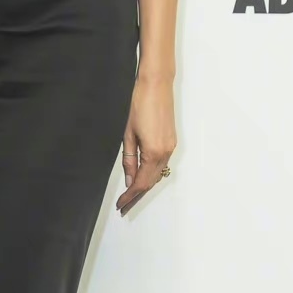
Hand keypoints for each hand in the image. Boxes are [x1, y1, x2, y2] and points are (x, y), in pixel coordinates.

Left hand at [116, 74, 175, 214]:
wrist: (156, 86)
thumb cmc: (140, 104)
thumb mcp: (128, 134)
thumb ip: (129, 159)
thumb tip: (129, 179)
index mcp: (153, 152)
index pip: (140, 182)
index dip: (130, 196)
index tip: (121, 204)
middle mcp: (165, 153)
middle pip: (150, 182)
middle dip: (137, 196)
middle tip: (125, 206)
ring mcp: (170, 147)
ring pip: (157, 175)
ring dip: (145, 187)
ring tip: (131, 196)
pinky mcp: (171, 142)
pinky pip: (162, 165)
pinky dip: (152, 175)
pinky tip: (142, 178)